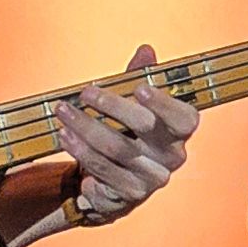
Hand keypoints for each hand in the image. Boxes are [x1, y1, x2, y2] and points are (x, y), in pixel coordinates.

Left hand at [47, 48, 197, 226]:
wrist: (118, 182)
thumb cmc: (130, 134)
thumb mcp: (134, 105)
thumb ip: (140, 77)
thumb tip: (145, 50)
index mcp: (179, 132)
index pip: (184, 118)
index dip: (164, 104)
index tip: (139, 88)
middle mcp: (172, 157)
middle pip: (144, 129)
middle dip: (111, 107)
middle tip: (83, 94)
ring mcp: (152, 179)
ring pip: (117, 151)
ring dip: (86, 130)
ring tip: (63, 115)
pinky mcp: (130, 195)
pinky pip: (103, 174)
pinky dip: (82, 155)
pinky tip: (67, 140)